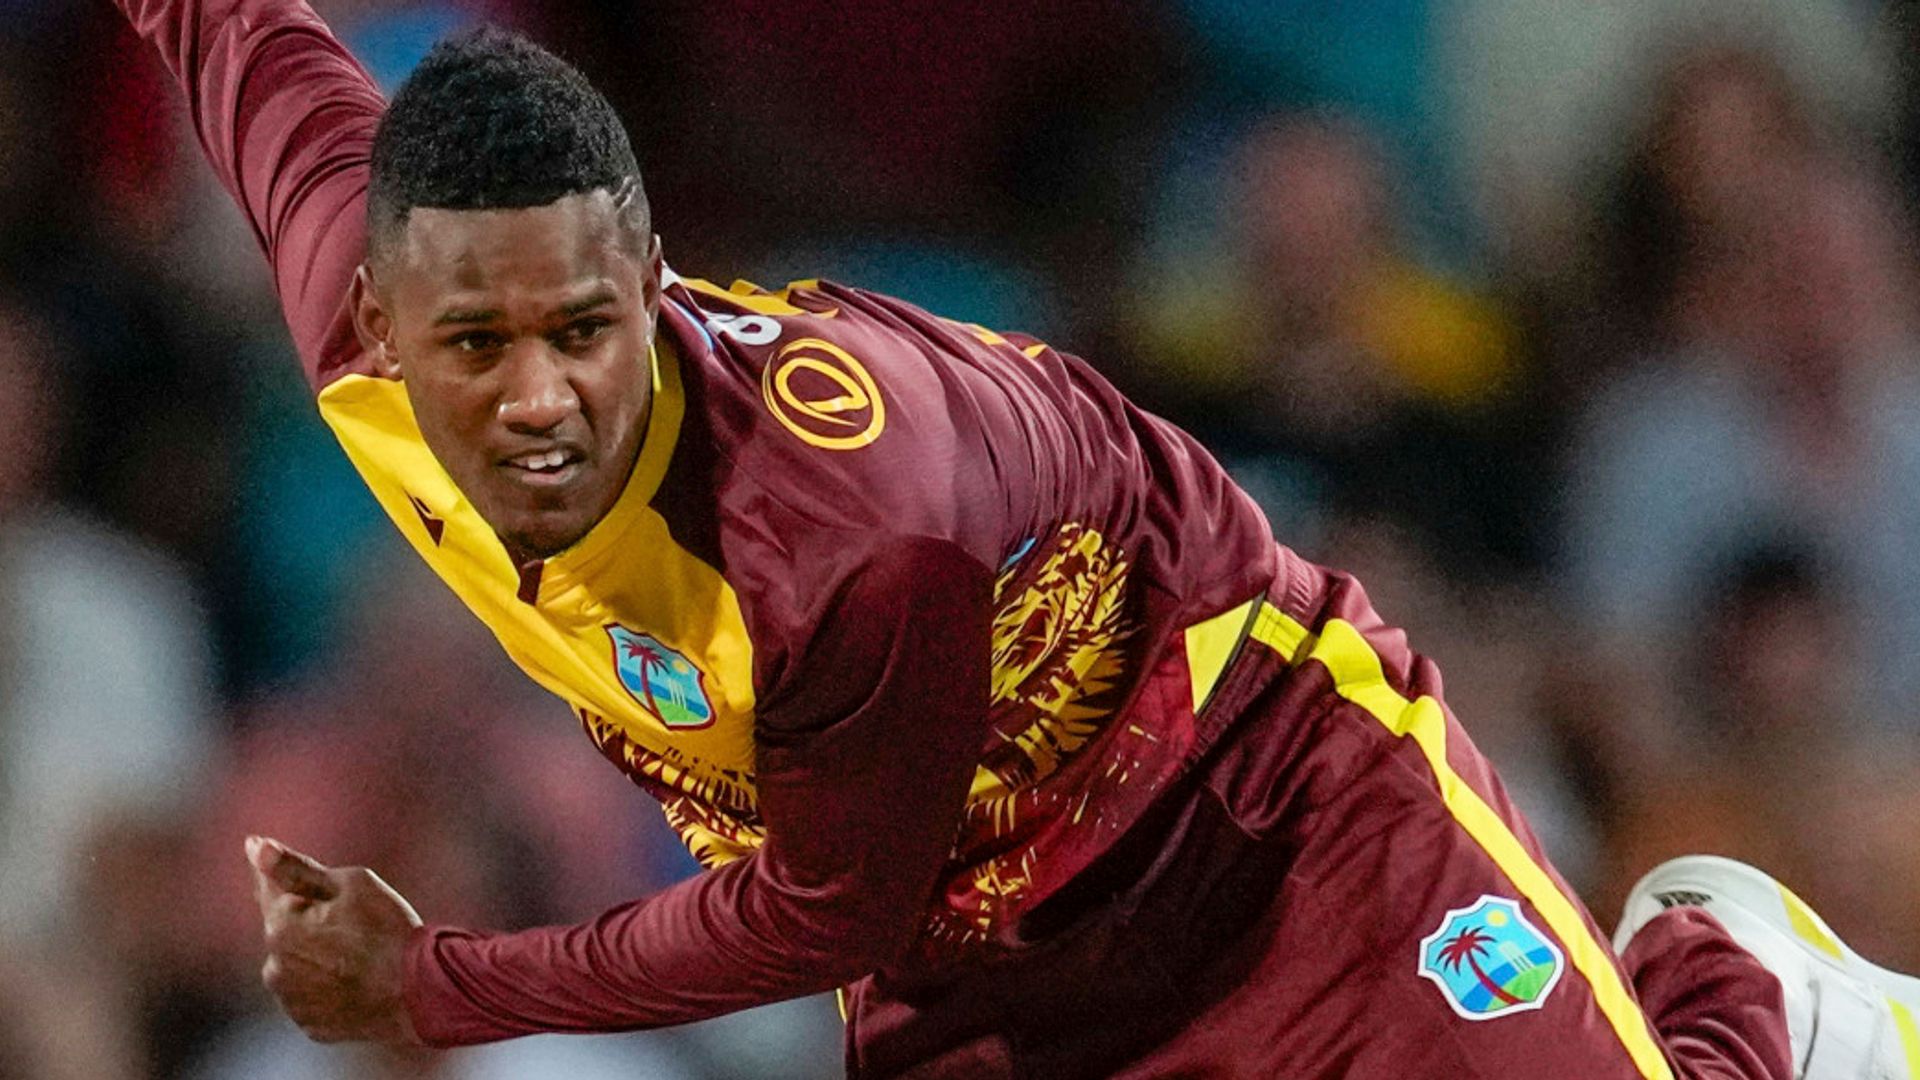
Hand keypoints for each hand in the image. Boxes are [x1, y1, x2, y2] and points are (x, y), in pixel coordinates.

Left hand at [246, 835, 423, 1044]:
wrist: (420, 990)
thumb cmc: (387, 929)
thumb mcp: (350, 884)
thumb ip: (296, 868)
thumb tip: (254, 846)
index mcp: (280, 928)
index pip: (268, 890)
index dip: (271, 872)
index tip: (257, 847)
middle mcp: (276, 968)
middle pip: (285, 931)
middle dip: (305, 920)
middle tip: (348, 915)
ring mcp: (292, 1002)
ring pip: (297, 967)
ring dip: (313, 955)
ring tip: (357, 951)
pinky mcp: (312, 1026)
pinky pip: (312, 996)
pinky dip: (326, 984)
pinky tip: (355, 977)